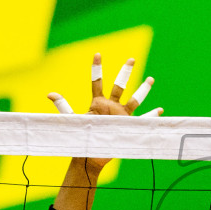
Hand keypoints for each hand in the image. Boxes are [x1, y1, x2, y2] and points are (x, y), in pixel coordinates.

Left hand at [47, 53, 161, 179]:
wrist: (89, 155)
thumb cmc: (81, 137)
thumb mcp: (72, 119)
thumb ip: (63, 106)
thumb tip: (49, 93)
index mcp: (97, 103)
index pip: (97, 82)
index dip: (97, 68)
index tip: (97, 54)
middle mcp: (110, 106)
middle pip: (119, 85)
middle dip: (125, 72)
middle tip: (131, 59)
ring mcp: (120, 116)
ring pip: (134, 100)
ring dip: (142, 90)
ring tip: (150, 79)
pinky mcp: (127, 126)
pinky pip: (142, 120)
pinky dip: (151, 116)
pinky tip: (160, 111)